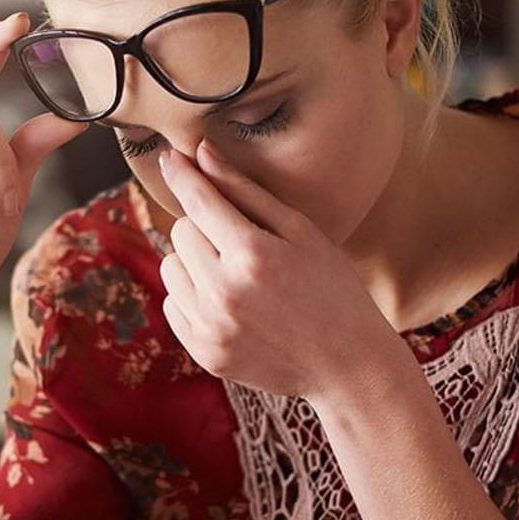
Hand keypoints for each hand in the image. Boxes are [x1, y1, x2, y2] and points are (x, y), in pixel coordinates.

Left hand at [156, 140, 405, 398]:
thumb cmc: (332, 288)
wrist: (347, 366)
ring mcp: (211, 326)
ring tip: (236, 274)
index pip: (199, 201)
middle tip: (242, 242)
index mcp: (252, 254)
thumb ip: (246, 191)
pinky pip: (172, 304)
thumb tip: (201, 153)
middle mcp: (224, 292)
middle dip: (204, 227)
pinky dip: (192, 296)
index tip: (170, 157)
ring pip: (171, 267)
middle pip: (181, 231)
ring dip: (194, 262)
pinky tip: (230, 303)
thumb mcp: (300, 231)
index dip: (182, 174)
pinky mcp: (204, 352)